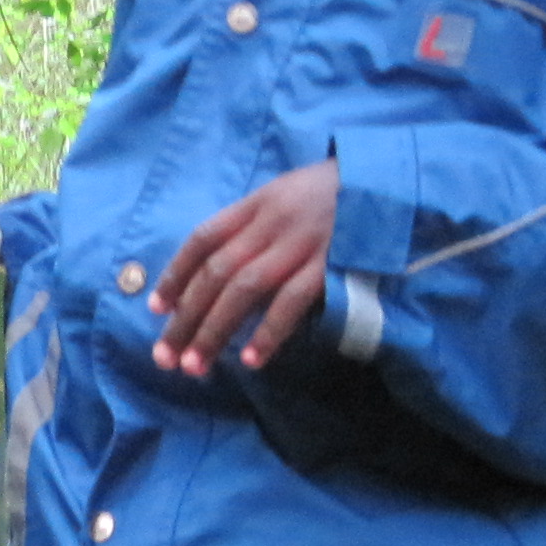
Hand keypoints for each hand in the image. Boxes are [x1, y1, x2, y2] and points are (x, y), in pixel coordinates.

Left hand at [150, 158, 337, 374]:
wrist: (388, 181)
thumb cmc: (331, 194)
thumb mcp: (284, 194)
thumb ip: (252, 225)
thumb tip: (214, 272)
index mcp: (256, 204)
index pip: (202, 239)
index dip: (176, 273)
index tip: (156, 308)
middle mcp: (271, 223)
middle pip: (216, 273)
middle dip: (186, 317)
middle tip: (165, 356)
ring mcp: (300, 245)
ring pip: (244, 290)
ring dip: (215, 330)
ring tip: (195, 365)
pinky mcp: (330, 266)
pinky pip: (292, 303)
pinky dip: (268, 332)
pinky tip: (251, 359)